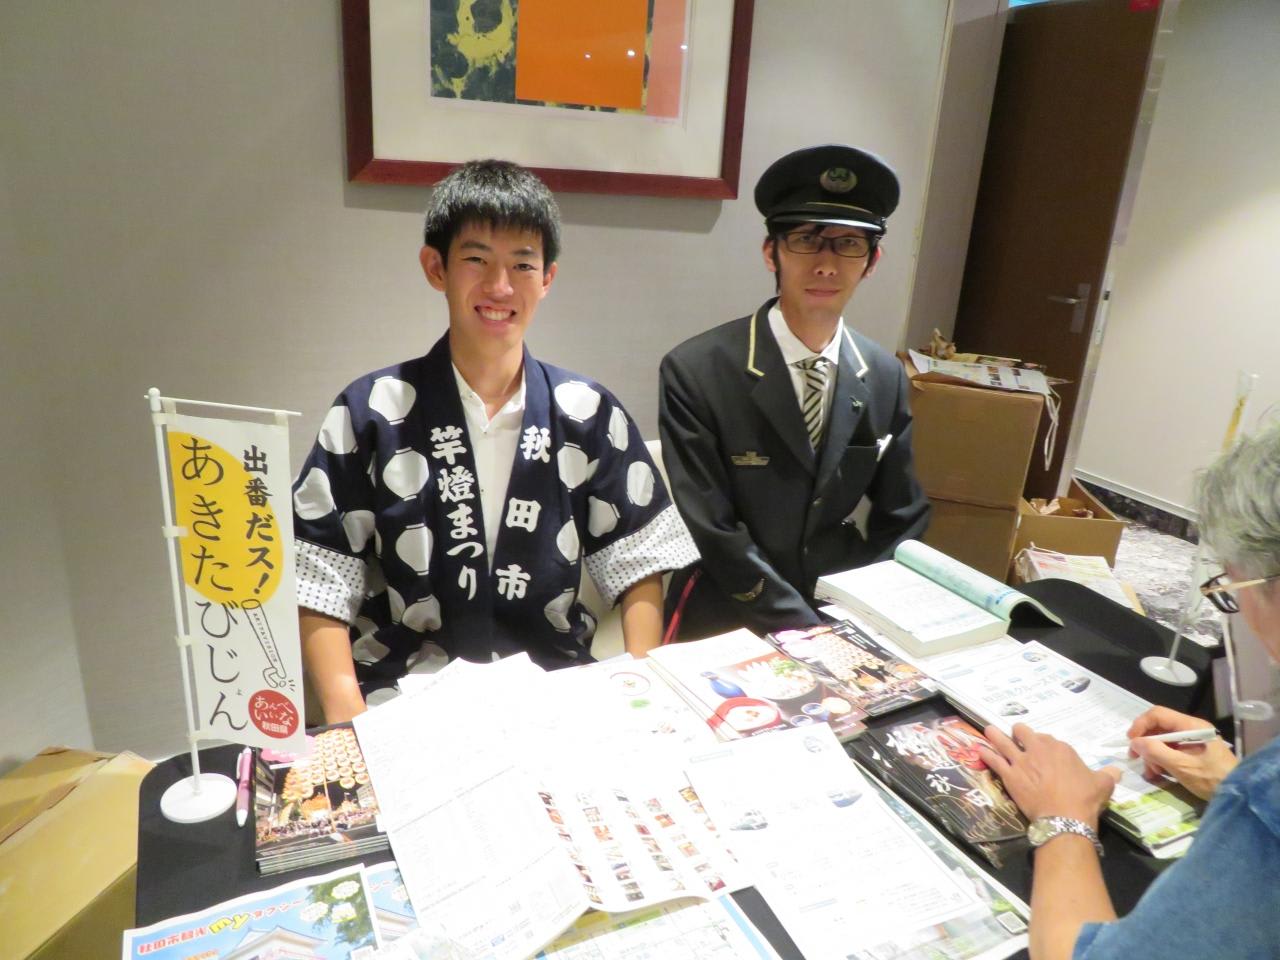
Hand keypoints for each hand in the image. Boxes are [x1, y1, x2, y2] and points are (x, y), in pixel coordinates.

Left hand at [980, 723, 1120, 826]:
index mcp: (1060, 748)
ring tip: (988, 730)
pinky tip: (979, 750)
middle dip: (1019, 733)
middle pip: (1023, 732)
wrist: (1064, 817)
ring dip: (995, 735)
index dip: (1043, 744)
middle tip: (1016, 738)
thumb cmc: (1084, 799)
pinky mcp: (1009, 775)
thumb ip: (1107, 774)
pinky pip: (994, 760)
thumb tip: (1117, 771)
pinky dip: (986, 754)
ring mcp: (1021, 761)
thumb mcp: (1102, 784)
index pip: (1047, 738)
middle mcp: (1038, 749)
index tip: (1042, 750)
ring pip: (1003, 741)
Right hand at [1126, 706, 1237, 800]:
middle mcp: (1192, 729)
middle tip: (1138, 760)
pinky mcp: (1194, 753)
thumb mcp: (1182, 766)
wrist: (1239, 795)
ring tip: (1152, 772)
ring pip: (1164, 741)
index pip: (1158, 714)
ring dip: (1153, 755)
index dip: (1141, 725)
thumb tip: (1135, 742)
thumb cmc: (1212, 779)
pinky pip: (1172, 751)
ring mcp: (1193, 741)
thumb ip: (1157, 752)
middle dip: (1146, 744)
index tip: (1131, 742)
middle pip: (1159, 728)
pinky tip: (1159, 774)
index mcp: (1191, 726)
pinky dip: (1162, 760)